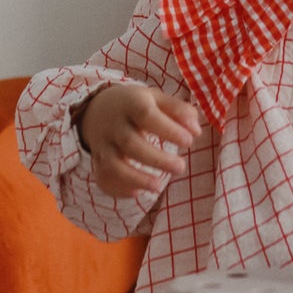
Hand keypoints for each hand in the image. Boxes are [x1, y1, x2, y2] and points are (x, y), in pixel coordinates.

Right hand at [76, 83, 202, 197]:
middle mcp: (114, 125)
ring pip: (113, 165)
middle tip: (181, 167)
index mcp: (131, 104)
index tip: (189, 141)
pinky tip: (137, 193)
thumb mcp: (156, 99)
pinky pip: (103, 178)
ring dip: (135, 178)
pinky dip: (118, 189)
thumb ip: (179, 110)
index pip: (146, 115)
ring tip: (158, 187)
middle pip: (131, 143)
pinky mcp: (99, 161)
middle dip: (157, 159)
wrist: (97, 109)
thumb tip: (196, 130)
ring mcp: (104, 144)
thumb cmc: (136, 106)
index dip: (168, 129)